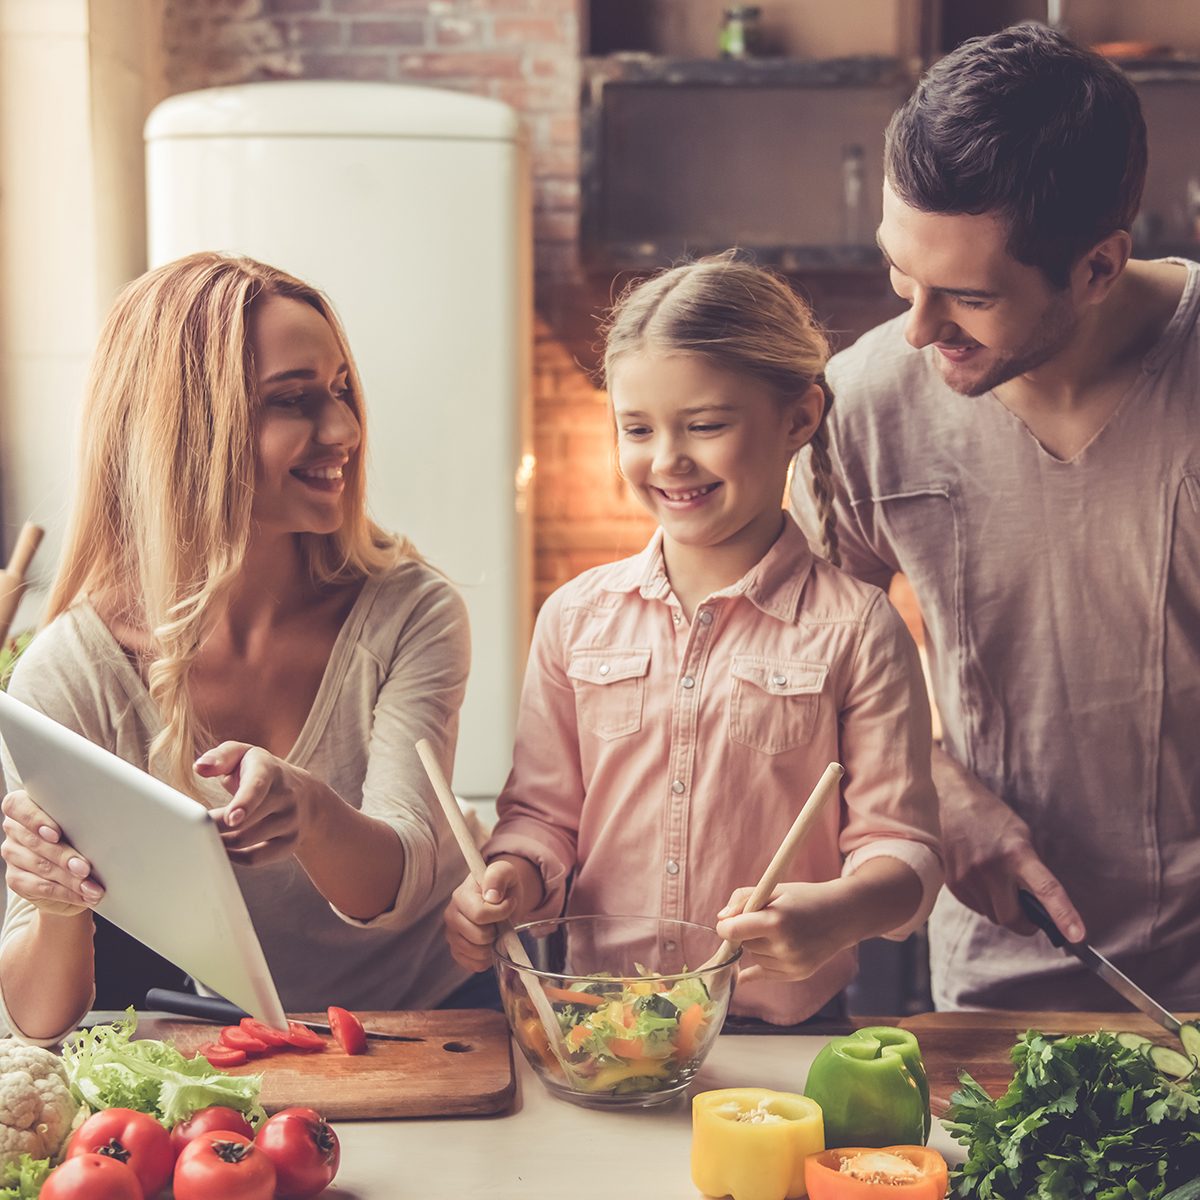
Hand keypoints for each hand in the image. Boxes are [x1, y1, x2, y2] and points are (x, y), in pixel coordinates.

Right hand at [0, 789, 103, 914]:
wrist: (72, 872)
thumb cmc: (81, 837)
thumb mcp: (82, 825)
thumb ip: (81, 820)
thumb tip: (108, 826)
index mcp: (27, 806)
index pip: (17, 806)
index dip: (34, 819)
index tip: (56, 833)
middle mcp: (15, 829)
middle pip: (34, 841)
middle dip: (64, 856)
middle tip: (85, 868)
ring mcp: (12, 854)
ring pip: (40, 866)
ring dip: (69, 878)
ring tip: (92, 886)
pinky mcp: (15, 878)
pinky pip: (39, 886)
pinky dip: (65, 892)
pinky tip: (84, 895)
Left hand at [194, 742, 323, 865]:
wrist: (305, 794)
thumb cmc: (261, 772)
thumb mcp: (243, 754)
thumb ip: (220, 757)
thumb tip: (200, 767)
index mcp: (269, 771)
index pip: (257, 788)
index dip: (244, 803)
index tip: (231, 818)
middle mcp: (285, 796)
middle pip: (243, 822)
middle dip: (213, 827)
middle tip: (192, 827)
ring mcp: (291, 821)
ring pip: (245, 842)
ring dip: (220, 842)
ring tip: (207, 834)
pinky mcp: (291, 843)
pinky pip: (256, 859)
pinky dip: (234, 857)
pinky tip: (225, 848)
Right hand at [443, 855, 540, 971]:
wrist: (499, 897)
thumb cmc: (501, 884)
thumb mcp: (505, 871)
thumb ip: (498, 875)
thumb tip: (492, 896)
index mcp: (460, 896)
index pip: (480, 914)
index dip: (501, 913)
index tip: (509, 903)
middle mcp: (451, 916)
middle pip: (479, 937)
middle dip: (497, 930)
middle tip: (501, 919)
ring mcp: (452, 935)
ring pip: (477, 953)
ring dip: (494, 945)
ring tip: (496, 930)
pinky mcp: (456, 951)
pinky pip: (474, 965)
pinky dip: (487, 958)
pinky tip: (490, 943)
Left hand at [715, 881, 850, 984]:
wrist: (844, 915)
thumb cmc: (806, 897)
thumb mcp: (774, 888)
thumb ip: (743, 899)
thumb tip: (721, 919)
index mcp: (776, 920)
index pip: (732, 931)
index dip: (726, 926)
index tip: (729, 920)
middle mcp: (784, 946)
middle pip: (744, 944)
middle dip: (747, 932)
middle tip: (766, 919)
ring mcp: (792, 964)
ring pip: (754, 957)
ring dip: (758, 946)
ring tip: (781, 932)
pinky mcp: (797, 974)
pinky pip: (763, 973)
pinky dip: (757, 967)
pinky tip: (744, 975)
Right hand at [933, 746, 1084, 941]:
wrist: (953, 800)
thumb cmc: (994, 817)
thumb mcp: (1022, 837)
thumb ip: (1031, 870)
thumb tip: (1039, 905)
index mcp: (1017, 854)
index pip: (1046, 890)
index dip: (1063, 915)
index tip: (1076, 936)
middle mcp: (991, 868)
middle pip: (1011, 918)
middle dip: (1022, 919)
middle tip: (1027, 906)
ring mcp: (968, 876)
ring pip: (991, 915)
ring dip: (1000, 908)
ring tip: (997, 882)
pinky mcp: (952, 882)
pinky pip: (975, 907)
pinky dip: (983, 901)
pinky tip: (981, 879)